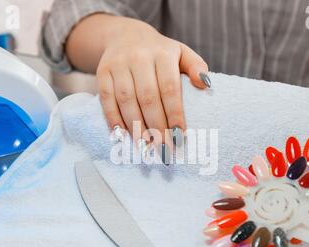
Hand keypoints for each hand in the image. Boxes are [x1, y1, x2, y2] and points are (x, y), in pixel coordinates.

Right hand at [66, 14, 209, 162]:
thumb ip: (196, 67)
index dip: (174, 114)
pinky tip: (121, 134)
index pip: (169, 88)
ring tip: (145, 146)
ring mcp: (119, 64)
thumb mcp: (181, 53)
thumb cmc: (159, 52)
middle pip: (147, 97)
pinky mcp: (102, 72)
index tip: (180, 136)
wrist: (125, 35)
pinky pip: (106, 98)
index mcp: (163, 54)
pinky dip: (113, 118)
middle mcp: (139, 57)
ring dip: (136, 126)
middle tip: (164, 148)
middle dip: (156, 126)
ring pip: (126, 100)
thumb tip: (206, 85)